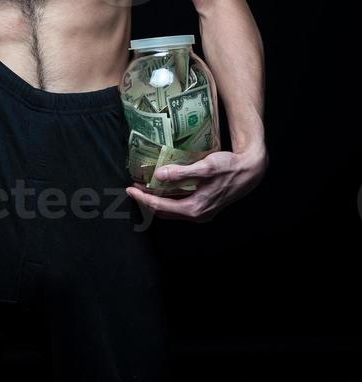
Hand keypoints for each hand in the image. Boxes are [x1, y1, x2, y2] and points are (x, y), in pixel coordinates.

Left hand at [126, 148, 267, 221]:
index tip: (130, 189)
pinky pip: (180, 206)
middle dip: (147, 200)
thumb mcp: (205, 167)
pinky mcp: (205, 206)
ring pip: (172, 210)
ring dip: (157, 200)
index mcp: (195, 208)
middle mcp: (197, 214)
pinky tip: (164, 187)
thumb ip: (182, 173)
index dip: (143, 198)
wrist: (250, 171)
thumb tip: (159, 176)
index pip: (161, 207)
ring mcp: (202, 212)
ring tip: (145, 186)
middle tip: (134, 187)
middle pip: (164, 212)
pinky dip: (168, 198)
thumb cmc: (228, 167)